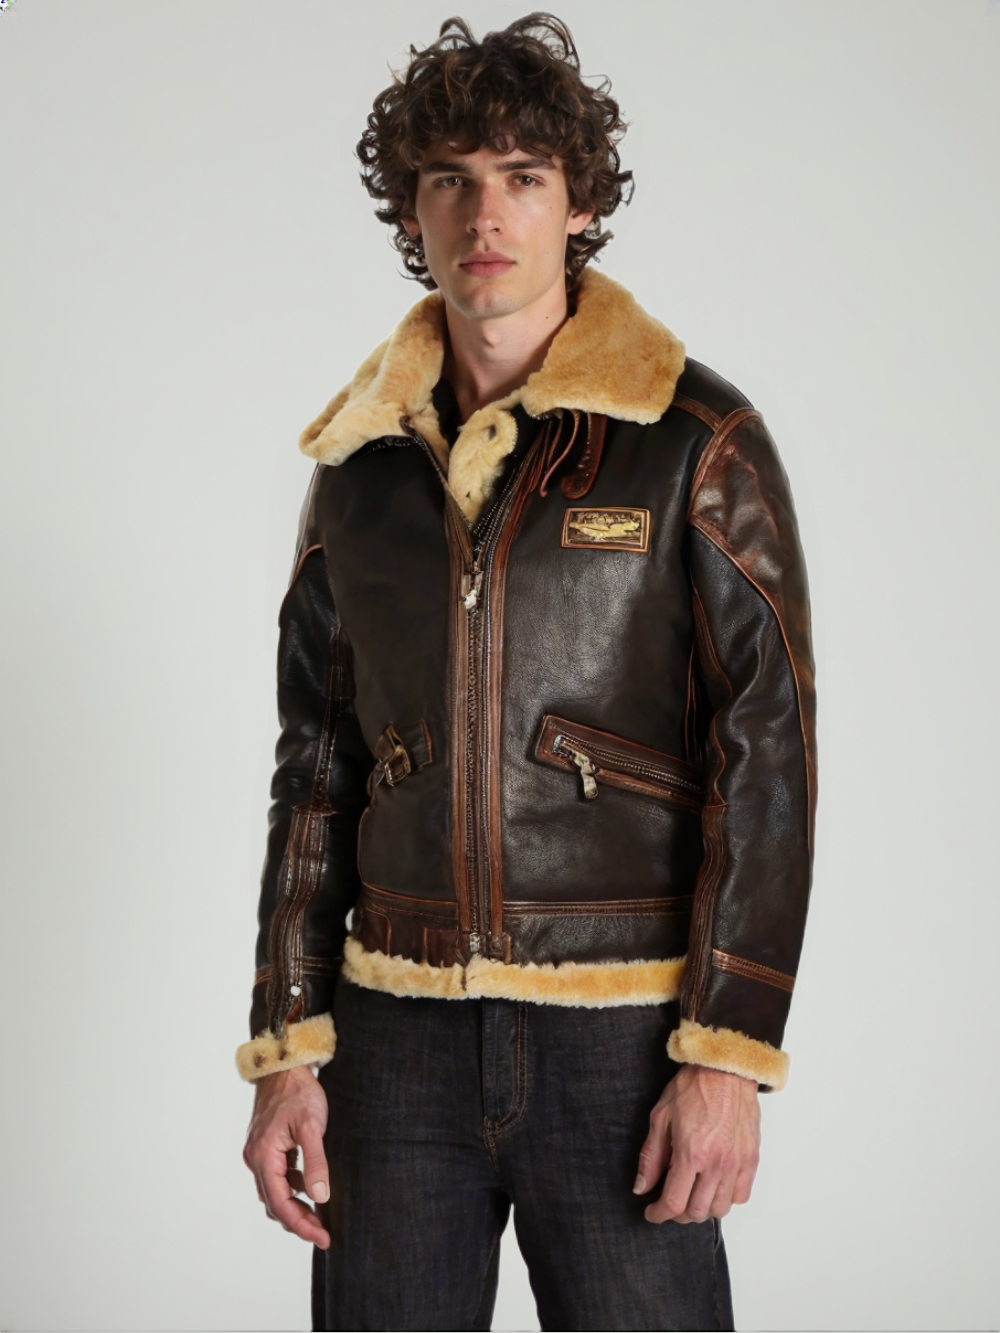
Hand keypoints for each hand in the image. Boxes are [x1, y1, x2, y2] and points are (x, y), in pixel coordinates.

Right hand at [243, 1064, 331, 1247]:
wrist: (284, 1065)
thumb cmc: (298, 1092)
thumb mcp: (313, 1126)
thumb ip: (315, 1163)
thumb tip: (320, 1198)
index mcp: (263, 1156)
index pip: (280, 1204)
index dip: (301, 1225)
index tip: (323, 1237)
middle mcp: (255, 1159)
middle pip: (274, 1203)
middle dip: (298, 1221)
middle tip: (324, 1232)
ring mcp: (257, 1153)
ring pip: (274, 1192)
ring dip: (294, 1206)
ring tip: (320, 1215)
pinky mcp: (264, 1147)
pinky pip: (276, 1177)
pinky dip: (291, 1188)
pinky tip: (310, 1186)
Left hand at [633, 1064, 759, 1223]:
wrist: (725, 1068)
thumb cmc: (693, 1087)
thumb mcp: (661, 1117)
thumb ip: (651, 1157)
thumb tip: (641, 1187)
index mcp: (691, 1153)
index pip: (673, 1202)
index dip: (659, 1214)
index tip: (652, 1212)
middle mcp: (716, 1164)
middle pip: (697, 1212)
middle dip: (678, 1214)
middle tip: (669, 1204)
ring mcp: (737, 1163)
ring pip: (720, 1208)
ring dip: (702, 1209)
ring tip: (691, 1195)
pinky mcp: (751, 1159)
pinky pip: (741, 1195)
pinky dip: (726, 1198)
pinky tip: (714, 1186)